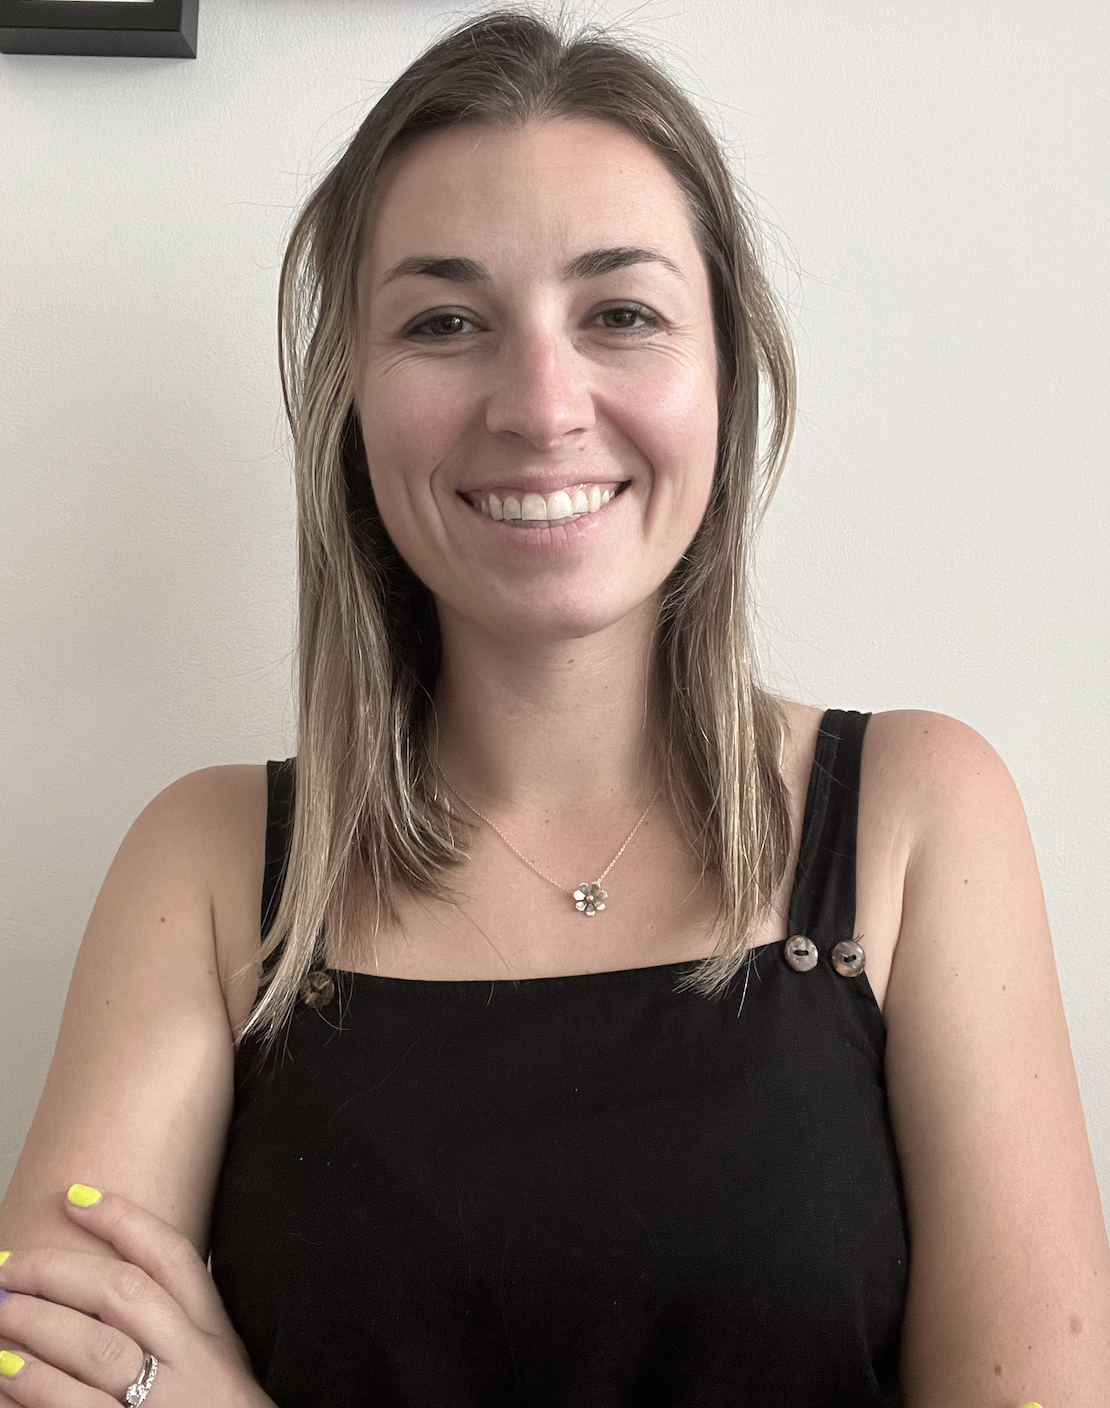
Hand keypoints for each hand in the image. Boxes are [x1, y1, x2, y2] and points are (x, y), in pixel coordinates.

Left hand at [0, 1184, 273, 1406]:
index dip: (124, 1220)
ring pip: (94, 1351)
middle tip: (10, 1265)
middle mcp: (195, 1367)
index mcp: (216, 1338)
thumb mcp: (217, 1368)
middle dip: (59, 1273)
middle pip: (122, 1295)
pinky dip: (33, 1389)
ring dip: (35, 1326)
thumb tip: (99, 1286)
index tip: (76, 1196)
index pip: (173, 1259)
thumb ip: (175, 1328)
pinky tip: (4, 1373)